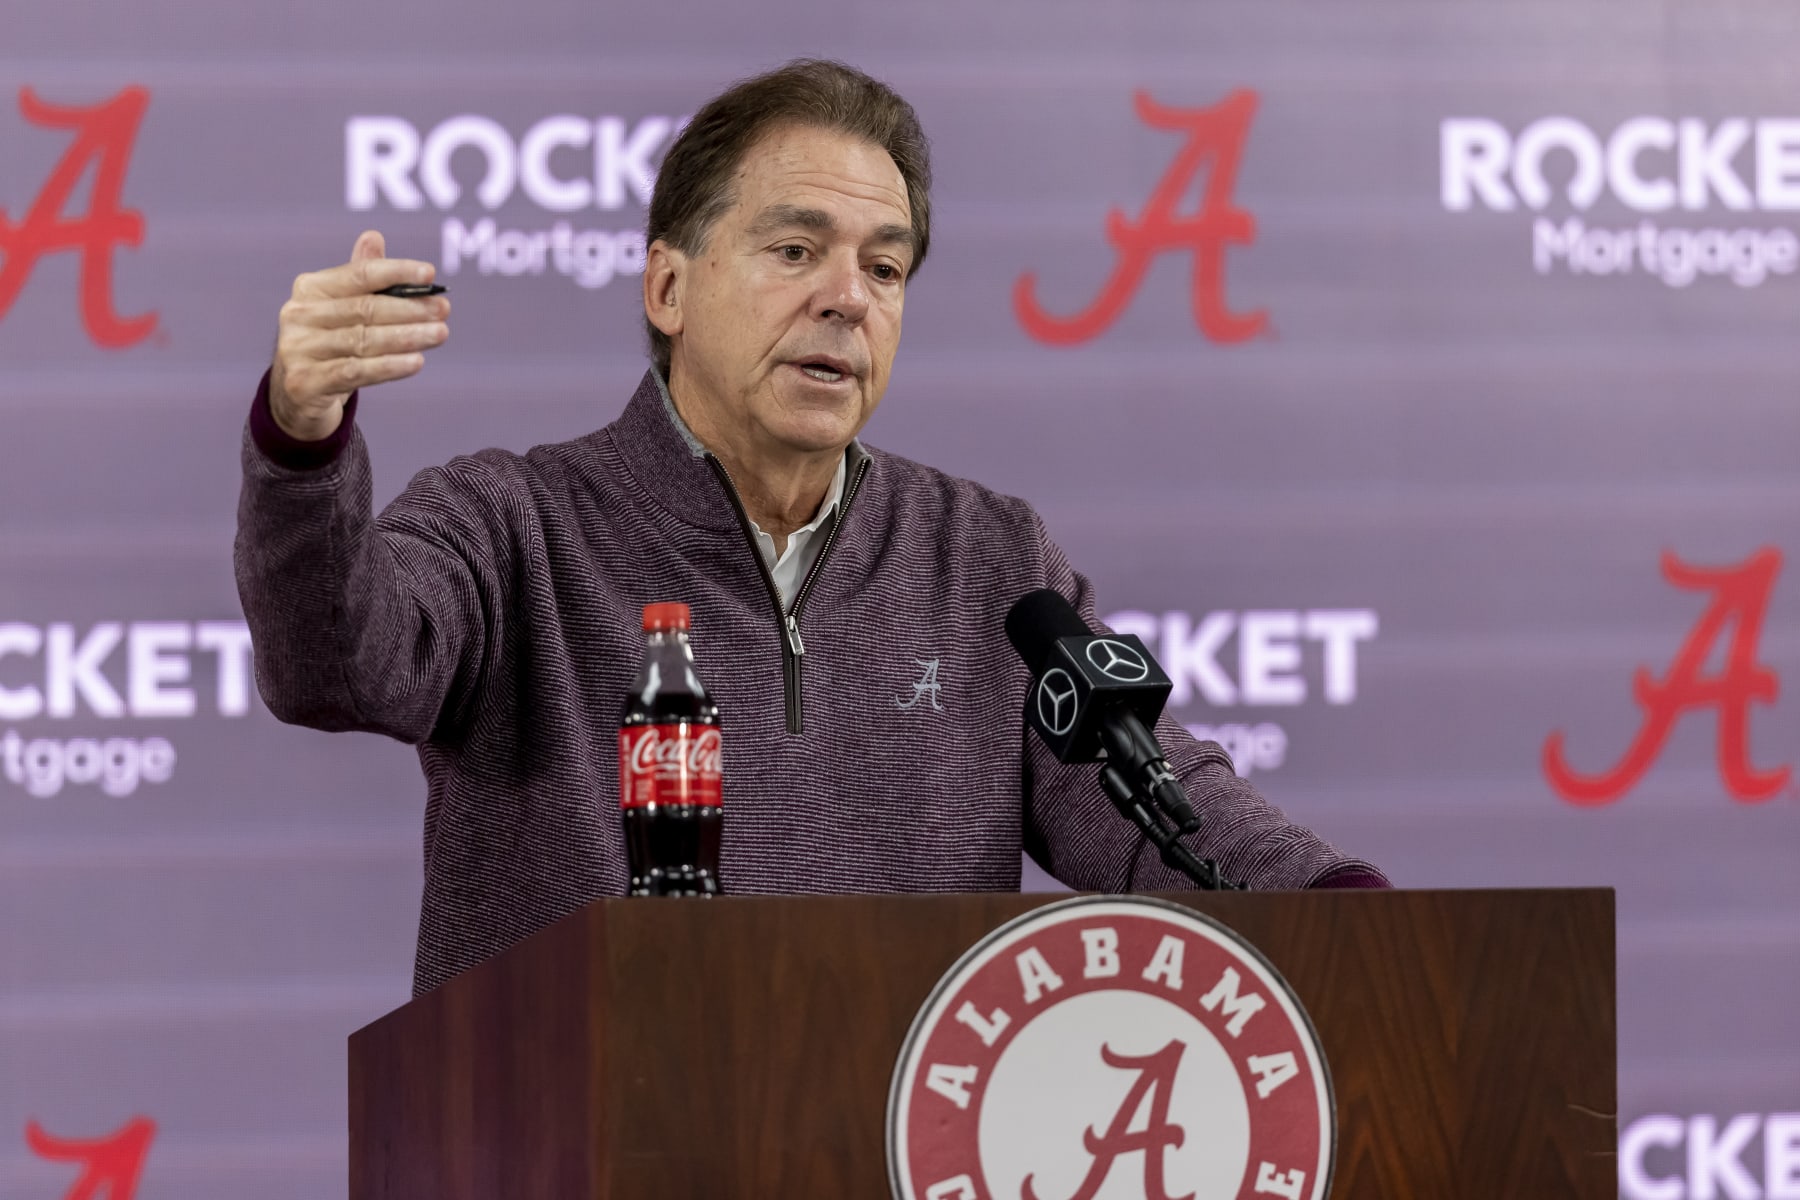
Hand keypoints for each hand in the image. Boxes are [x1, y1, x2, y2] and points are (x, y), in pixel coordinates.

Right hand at [268, 230, 450, 439]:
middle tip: (443, 310)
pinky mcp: (306, 382)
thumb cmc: (330, 344)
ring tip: (440, 334)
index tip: (430, 274)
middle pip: (365, 309)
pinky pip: (356, 372)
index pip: (358, 274)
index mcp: (310, 288)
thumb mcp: (341, 308)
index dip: (396, 272)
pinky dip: (390, 366)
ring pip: (363, 340)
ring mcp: (298, 349)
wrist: (297, 395)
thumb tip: (374, 237)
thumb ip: (359, 278)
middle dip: (410, 308)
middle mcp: (299, 314)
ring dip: (407, 337)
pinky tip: (417, 362)